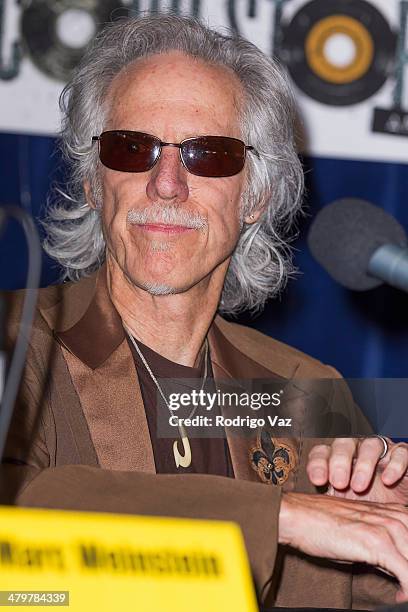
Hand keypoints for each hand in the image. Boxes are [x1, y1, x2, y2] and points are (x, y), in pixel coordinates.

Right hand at [278, 492, 407, 602]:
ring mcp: (386, 528)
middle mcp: (392, 517)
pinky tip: (400, 598)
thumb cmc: (320, 525)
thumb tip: (398, 570)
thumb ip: (382, 547)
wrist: (295, 516)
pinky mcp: (377, 542)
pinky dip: (407, 587)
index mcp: (390, 512)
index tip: (405, 578)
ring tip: (403, 596)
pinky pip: (406, 571)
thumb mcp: (358, 532)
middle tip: (403, 589)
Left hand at [307, 437, 407, 503]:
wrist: (396, 514)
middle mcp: (359, 452)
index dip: (318, 463)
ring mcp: (382, 452)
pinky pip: (400, 452)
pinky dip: (394, 464)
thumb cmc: (367, 508)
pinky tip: (388, 480)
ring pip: (371, 444)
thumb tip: (305, 509)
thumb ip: (327, 502)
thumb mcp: (345, 507)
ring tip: (359, 486)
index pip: (322, 452)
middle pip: (344, 443)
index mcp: (339, 461)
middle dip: (339, 461)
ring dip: (364, 463)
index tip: (317, 481)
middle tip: (338, 483)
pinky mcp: (402, 456)